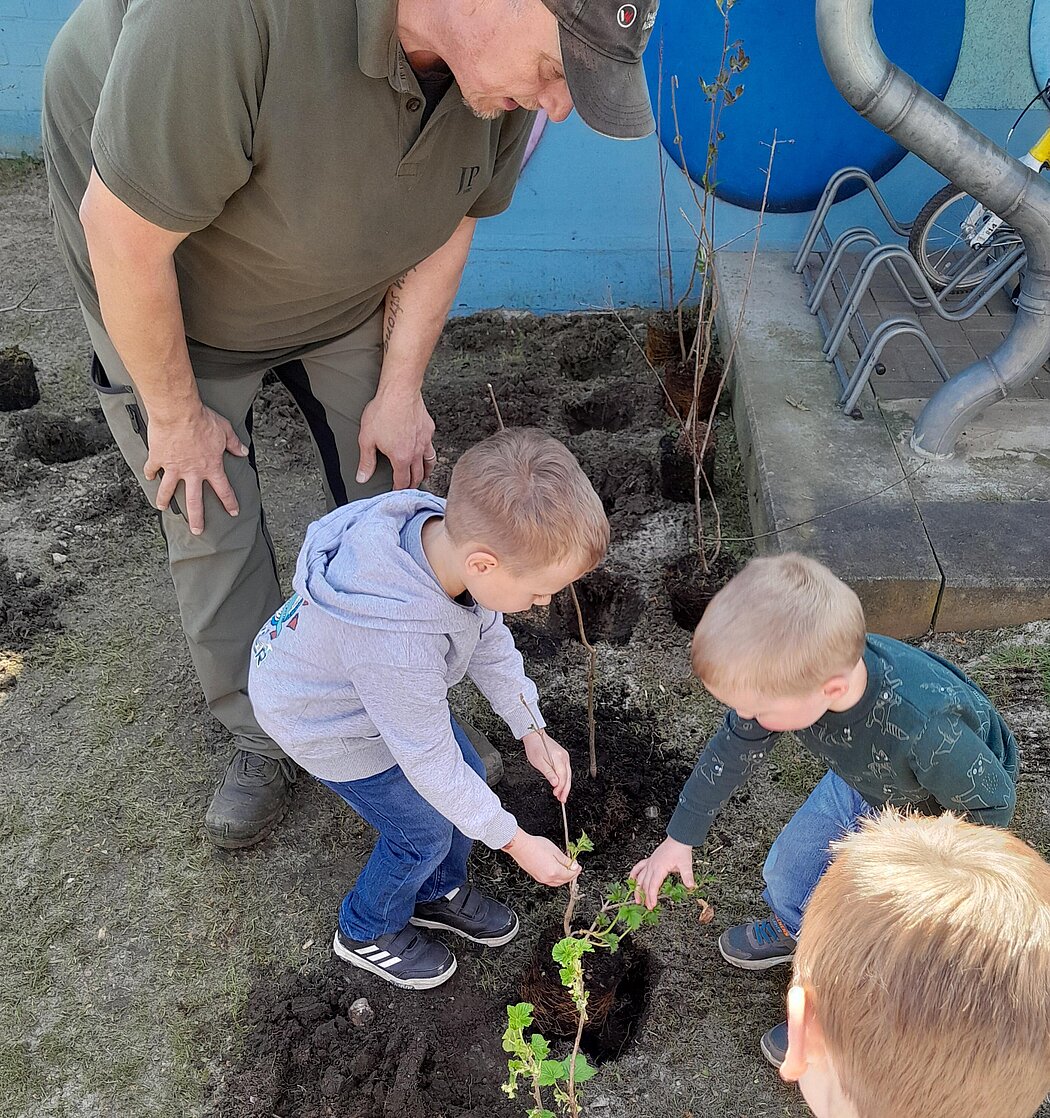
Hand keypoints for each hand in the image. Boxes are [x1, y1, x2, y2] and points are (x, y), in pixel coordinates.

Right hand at [144, 404, 248, 534]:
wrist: (178, 412)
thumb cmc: (201, 420)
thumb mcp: (224, 431)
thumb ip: (234, 443)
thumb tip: (243, 451)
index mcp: (210, 467)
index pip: (223, 489)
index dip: (229, 502)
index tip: (233, 511)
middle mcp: (192, 472)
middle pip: (194, 501)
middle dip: (196, 518)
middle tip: (197, 530)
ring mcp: (173, 467)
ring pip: (168, 490)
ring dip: (165, 500)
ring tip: (163, 507)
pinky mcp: (158, 458)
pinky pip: (152, 469)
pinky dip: (149, 472)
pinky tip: (148, 477)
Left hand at [357, 385, 435, 489]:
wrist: (399, 391)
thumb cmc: (384, 411)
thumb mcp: (367, 439)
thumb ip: (366, 461)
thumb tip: (362, 477)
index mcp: (401, 458)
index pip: (402, 481)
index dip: (399, 490)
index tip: (396, 492)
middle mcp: (416, 452)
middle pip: (418, 475)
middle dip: (413, 484)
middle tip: (408, 488)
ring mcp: (425, 441)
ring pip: (429, 463)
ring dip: (425, 472)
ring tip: (422, 475)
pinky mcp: (429, 429)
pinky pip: (431, 446)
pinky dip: (428, 453)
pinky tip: (424, 451)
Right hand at [503, 829, 580, 886]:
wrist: (521, 846)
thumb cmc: (535, 846)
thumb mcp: (555, 850)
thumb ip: (566, 860)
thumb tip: (574, 866)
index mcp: (554, 871)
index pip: (570, 875)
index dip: (576, 871)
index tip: (578, 866)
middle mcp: (547, 878)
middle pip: (564, 881)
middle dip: (571, 875)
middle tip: (575, 869)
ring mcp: (541, 878)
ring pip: (556, 882)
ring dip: (563, 878)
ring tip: (566, 870)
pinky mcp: (536, 876)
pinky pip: (549, 881)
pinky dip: (556, 878)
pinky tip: (556, 871)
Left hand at [522, 729, 571, 802]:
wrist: (535, 736)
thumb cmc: (535, 747)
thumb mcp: (539, 762)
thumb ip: (548, 773)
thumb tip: (555, 783)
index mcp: (558, 758)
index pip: (562, 777)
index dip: (561, 788)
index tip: (557, 795)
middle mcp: (564, 757)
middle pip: (568, 777)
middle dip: (565, 789)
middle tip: (562, 799)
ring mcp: (565, 756)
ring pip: (568, 774)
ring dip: (565, 786)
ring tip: (562, 795)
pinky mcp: (563, 757)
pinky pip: (566, 770)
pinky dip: (564, 779)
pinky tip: (561, 785)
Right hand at [630, 836, 695, 909]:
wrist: (678, 838)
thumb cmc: (681, 849)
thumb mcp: (686, 864)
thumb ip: (687, 876)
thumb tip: (691, 886)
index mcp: (659, 868)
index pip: (653, 885)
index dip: (651, 896)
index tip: (652, 905)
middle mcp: (652, 865)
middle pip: (645, 884)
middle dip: (645, 896)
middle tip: (647, 906)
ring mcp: (650, 862)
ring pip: (640, 877)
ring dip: (637, 888)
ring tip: (637, 898)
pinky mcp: (650, 860)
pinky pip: (639, 867)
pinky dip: (634, 873)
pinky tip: (631, 879)